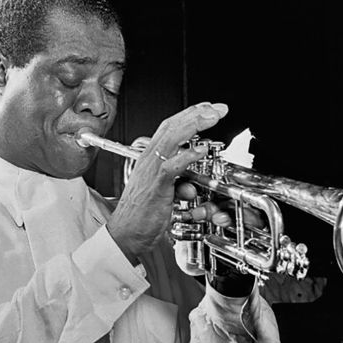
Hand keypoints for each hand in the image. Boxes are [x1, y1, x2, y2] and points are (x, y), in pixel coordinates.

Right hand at [107, 101, 228, 262]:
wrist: (126, 233)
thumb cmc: (141, 215)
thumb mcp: (162, 192)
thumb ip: (177, 183)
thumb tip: (190, 184)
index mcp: (149, 158)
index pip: (170, 128)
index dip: (190, 115)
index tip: (208, 109)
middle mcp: (149, 160)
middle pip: (172, 127)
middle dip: (197, 113)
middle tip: (217, 108)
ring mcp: (151, 171)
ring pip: (172, 139)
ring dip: (194, 124)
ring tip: (212, 117)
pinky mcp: (156, 185)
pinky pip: (172, 166)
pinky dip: (187, 156)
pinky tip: (200, 149)